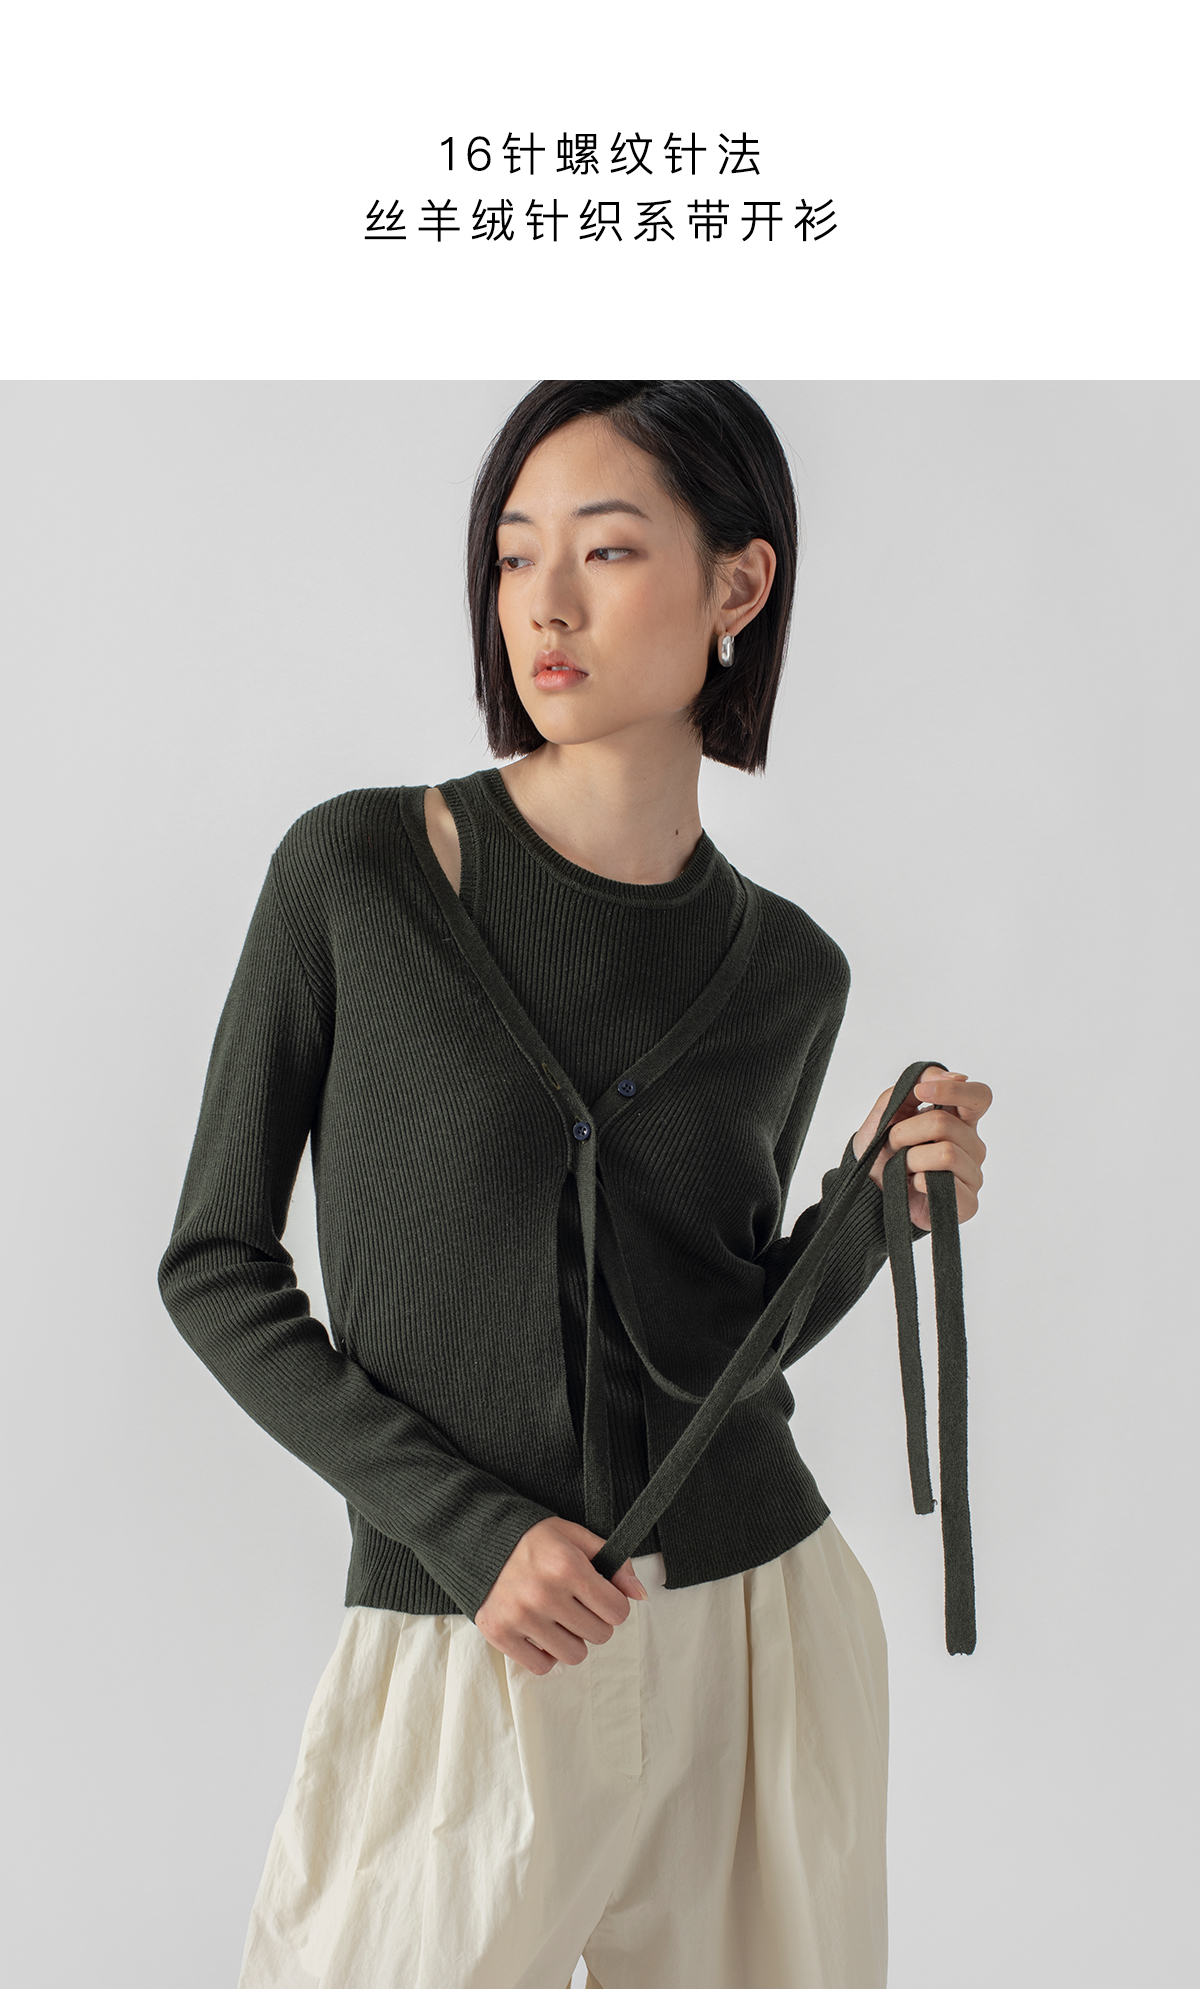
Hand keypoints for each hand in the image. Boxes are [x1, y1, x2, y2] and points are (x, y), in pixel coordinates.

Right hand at [474, 1516, 647, 1675]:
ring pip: (574, 1655)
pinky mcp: (501, 1634)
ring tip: (558, 1619)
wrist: (476, 1539)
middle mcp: (545, 1594)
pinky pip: (542, 1666)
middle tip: (577, 1605)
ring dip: (572, 1640)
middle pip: (600, 1635)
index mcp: (567, 1566)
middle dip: (594, 1621)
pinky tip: (539, 1631)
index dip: (613, 1604)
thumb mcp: (574, 1535)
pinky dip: (545, 1654)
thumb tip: (639, 1595)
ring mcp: (521, 1617)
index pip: (617, 1611)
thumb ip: (613, 1561)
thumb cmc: (530, 1538)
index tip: (600, 1597)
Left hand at [852, 1065, 990, 1233]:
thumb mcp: (891, 1106)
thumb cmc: (883, 1148)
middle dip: (906, 1131)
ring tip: (903, 1167)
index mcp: (960, 1120)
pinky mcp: (968, 1203)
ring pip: (946, 1153)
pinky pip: (949, 1185)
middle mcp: (972, 1145)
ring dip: (911, 1158)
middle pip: (945, 1123)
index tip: (921, 1092)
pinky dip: (922, 1181)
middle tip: (894, 1144)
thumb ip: (919, 1081)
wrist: (868, 1189)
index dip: (953, 1090)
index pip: (979, 1096)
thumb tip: (957, 1076)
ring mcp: (972, 1174)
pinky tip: (915, 1184)